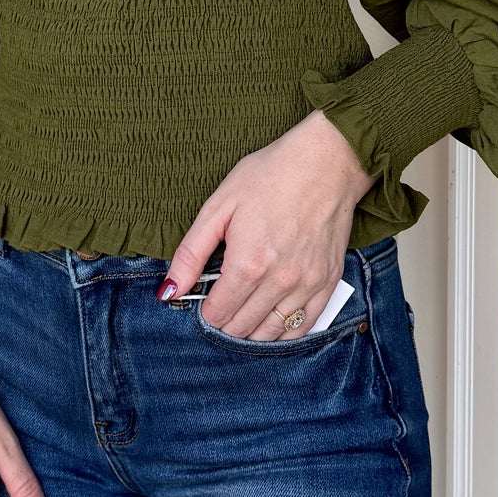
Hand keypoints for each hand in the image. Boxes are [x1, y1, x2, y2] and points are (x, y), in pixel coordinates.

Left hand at [161, 110, 375, 339]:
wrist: (326, 162)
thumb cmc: (270, 176)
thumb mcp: (219, 206)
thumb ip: (190, 253)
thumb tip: (169, 292)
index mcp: (248, 264)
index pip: (217, 315)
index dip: (205, 312)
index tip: (204, 299)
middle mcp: (279, 282)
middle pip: (241, 329)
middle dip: (225, 323)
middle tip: (222, 304)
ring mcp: (307, 285)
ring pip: (271, 334)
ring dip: (252, 331)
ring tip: (243, 313)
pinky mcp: (328, 282)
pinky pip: (304, 326)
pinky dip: (284, 331)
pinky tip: (272, 320)